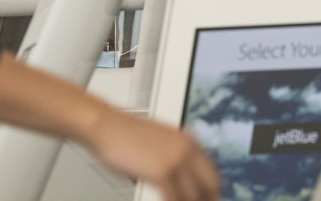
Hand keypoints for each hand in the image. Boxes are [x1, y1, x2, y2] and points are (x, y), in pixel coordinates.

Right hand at [83, 108, 219, 200]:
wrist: (107, 127)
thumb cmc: (125, 136)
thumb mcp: (160, 143)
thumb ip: (175, 158)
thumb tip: (184, 182)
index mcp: (189, 142)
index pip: (213, 176)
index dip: (210, 193)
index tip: (204, 200)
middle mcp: (187, 150)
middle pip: (210, 188)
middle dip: (201, 200)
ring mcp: (176, 161)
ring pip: (192, 197)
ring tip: (171, 200)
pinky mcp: (162, 173)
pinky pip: (174, 200)